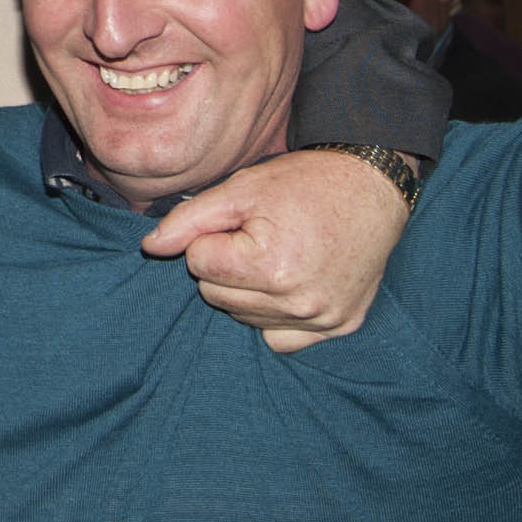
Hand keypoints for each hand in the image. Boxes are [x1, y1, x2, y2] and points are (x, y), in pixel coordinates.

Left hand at [139, 147, 406, 352]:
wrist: (371, 187)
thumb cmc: (303, 183)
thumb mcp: (241, 189)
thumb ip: (189, 220)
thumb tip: (149, 248)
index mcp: (271, 267)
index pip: (198, 264)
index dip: (212, 238)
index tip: (241, 221)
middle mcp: (299, 303)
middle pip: (217, 296)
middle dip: (225, 265)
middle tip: (259, 235)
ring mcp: (323, 320)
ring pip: (243, 318)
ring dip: (248, 290)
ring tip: (276, 254)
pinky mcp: (340, 326)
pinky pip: (281, 338)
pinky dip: (276, 315)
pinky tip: (290, 283)